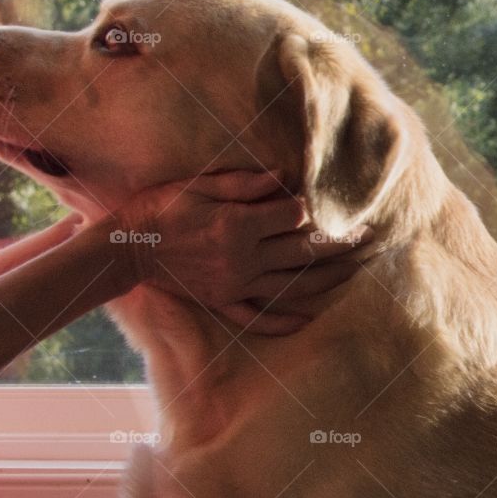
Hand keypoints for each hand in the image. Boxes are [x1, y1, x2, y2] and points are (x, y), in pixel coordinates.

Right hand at [116, 170, 373, 334]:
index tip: (327, 201)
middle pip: (303, 251)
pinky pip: (259, 318)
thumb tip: (284, 177)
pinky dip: (285, 320)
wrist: (127, 246)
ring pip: (292, 286)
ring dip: (327, 279)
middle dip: (339, 243)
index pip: (293, 216)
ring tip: (354, 271)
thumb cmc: (161, 206)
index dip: (312, 207)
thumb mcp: (199, 185)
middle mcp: (243, 259)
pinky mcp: (222, 301)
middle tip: (370, 237)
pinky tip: (307, 318)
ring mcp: (234, 285)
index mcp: (238, 226)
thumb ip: (243, 184)